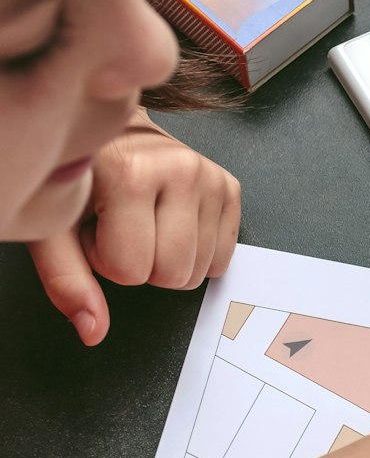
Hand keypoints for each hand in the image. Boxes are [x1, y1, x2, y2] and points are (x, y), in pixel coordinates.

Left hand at [27, 109, 239, 344]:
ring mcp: (210, 176)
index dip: (104, 259)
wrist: (106, 126)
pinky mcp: (229, 186)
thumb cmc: (77, 175)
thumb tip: (93, 330)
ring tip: (142, 219)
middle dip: (141, 264)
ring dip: (166, 258)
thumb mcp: (53, 224)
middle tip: (121, 227)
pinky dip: (195, 253)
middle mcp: (180, 168)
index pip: (130, 271)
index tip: (95, 226)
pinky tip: (169, 220)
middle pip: (172, 275)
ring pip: (199, 272)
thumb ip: (67, 279)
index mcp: (132, 172)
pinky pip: (221, 259)